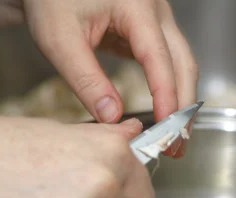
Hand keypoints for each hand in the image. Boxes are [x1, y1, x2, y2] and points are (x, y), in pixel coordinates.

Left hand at [22, 0, 197, 156]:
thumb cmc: (52, 0)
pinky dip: (171, 91)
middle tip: (175, 145)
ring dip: (181, 102)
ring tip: (173, 138)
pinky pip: (170, 64)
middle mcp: (156, 11)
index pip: (159, 58)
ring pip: (183, 65)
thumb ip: (86, 80)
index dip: (165, 95)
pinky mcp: (152, 32)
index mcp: (136, 6)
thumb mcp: (59, 40)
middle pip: (183, 64)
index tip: (165, 127)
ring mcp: (158, 20)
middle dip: (183, 107)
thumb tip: (112, 118)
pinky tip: (164, 116)